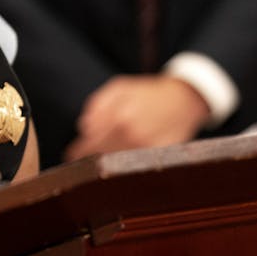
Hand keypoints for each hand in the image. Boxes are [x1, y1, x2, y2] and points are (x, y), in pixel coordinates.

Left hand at [63, 75, 210, 160]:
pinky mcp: (160, 158)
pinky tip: (122, 164)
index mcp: (119, 117)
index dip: (78, 152)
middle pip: (101, 157)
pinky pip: (136, 167)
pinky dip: (126, 167)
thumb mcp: (119, 88)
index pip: (90, 143)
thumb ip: (97, 105)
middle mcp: (133, 136)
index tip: (71, 155)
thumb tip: (83, 127)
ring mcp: (147, 149)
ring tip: (100, 163)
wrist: (185, 99)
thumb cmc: (148, 93)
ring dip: (107, 165)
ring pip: (117, 165)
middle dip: (89, 159)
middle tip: (83, 160)